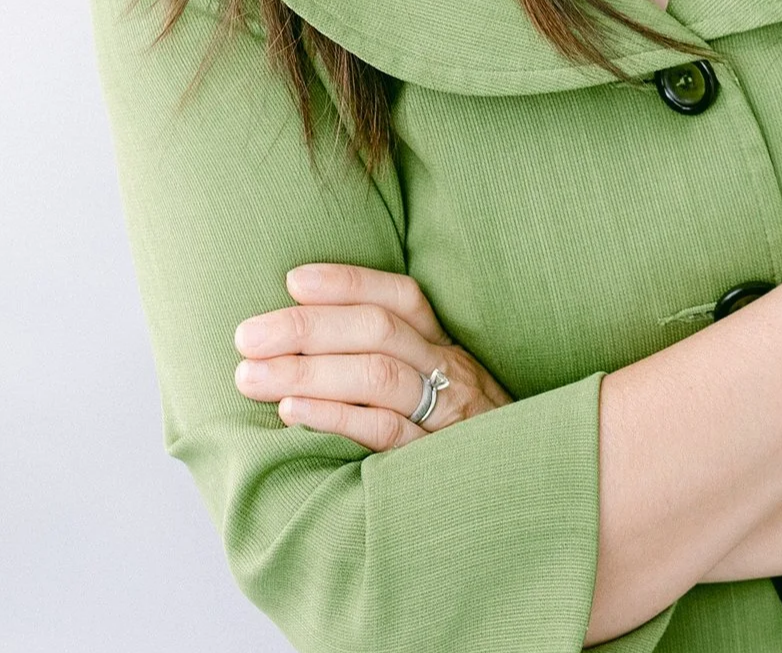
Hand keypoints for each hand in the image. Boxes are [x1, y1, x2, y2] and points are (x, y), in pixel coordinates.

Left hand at [233, 261, 512, 450]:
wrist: (536, 502)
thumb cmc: (464, 444)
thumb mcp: (442, 393)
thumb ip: (393, 365)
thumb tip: (305, 346)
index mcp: (448, 348)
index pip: (402, 297)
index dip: (348, 282)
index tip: (292, 279)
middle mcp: (452, 373)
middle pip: (379, 330)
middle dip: (306, 327)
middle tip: (245, 336)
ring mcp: (448, 418)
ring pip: (378, 375)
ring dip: (307, 370)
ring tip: (250, 376)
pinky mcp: (437, 464)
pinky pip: (385, 432)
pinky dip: (335, 417)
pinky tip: (292, 415)